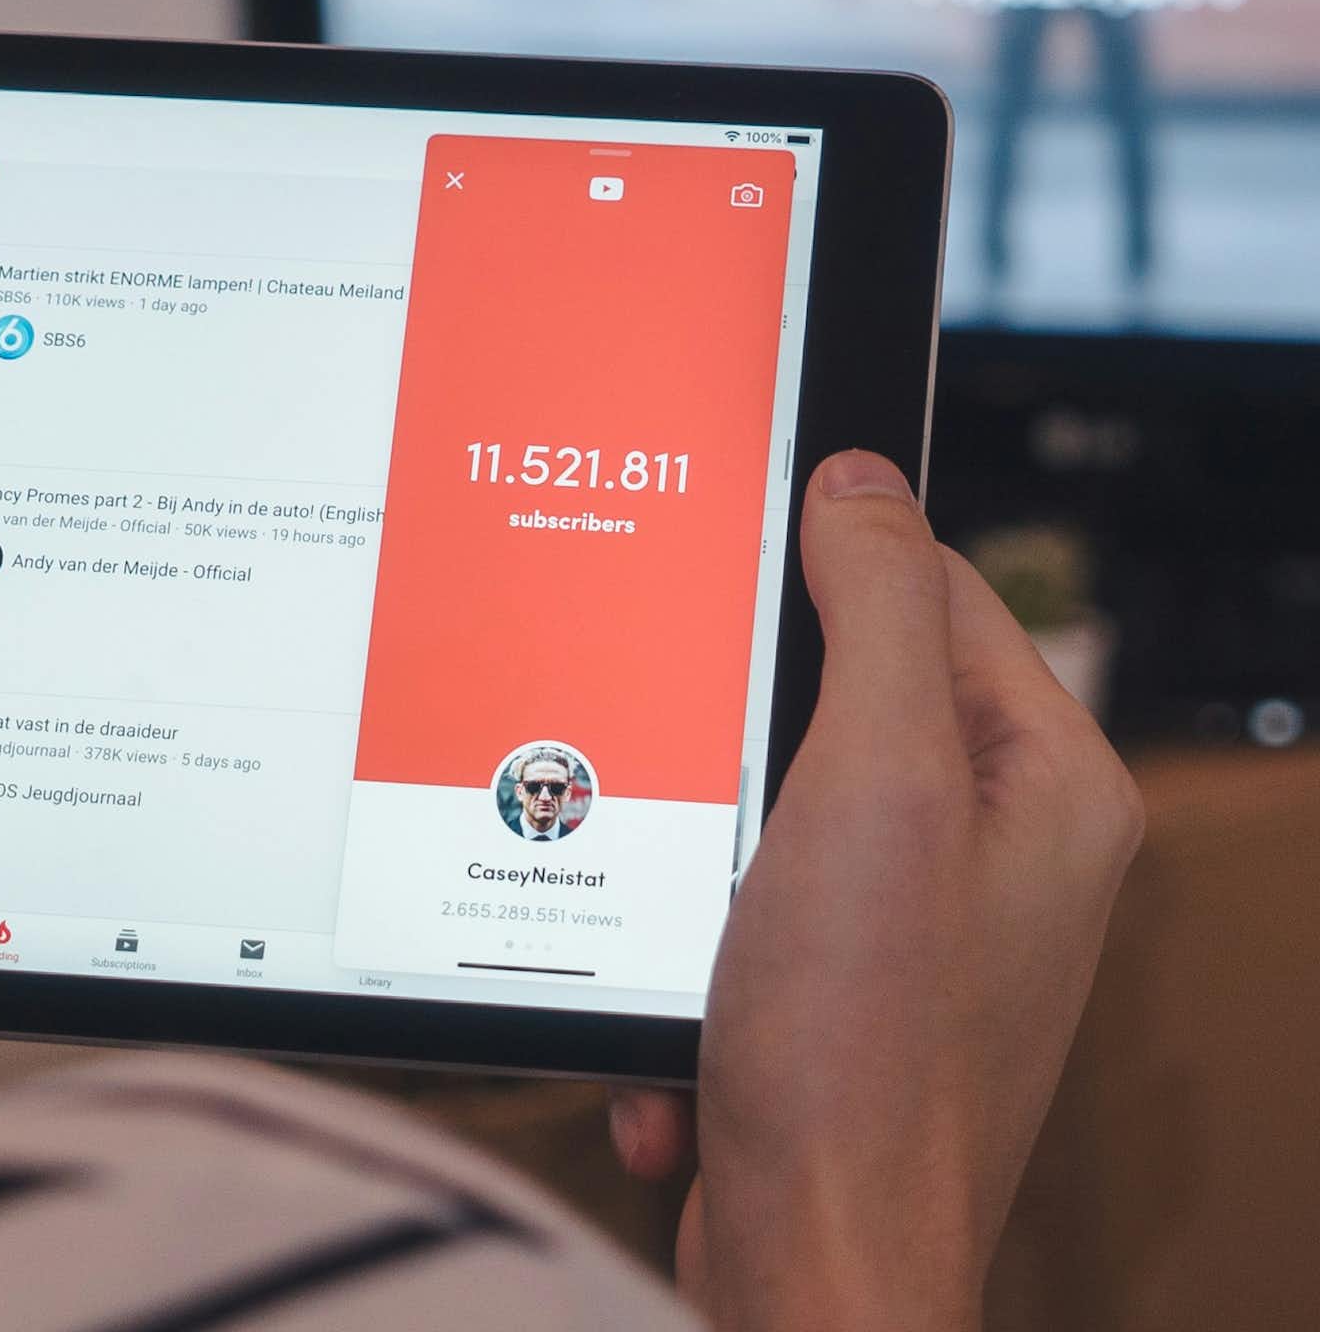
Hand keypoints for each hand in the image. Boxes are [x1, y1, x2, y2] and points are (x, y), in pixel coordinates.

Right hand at [606, 450, 1141, 1331]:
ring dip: (697, 849)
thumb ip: (876, 612)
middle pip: (839, 690)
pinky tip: (692, 1000)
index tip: (725, 569)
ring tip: (690, 908)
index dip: (820, 566)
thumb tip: (860, 478)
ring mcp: (921, 925)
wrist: (810, 1267)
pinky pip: (743, 899)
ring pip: (771, 796)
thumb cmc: (859, 1050)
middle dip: (737, 733)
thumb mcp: (871, 783)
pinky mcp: (845, 988)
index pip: (931, 586)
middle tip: (687, 758)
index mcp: (1044, 785)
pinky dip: (695, 941)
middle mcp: (999, 849)